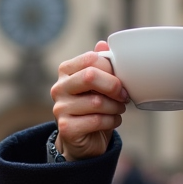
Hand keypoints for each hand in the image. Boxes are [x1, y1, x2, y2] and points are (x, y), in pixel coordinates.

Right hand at [50, 42, 128, 161]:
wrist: (84, 140)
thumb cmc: (94, 107)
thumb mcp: (100, 84)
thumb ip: (101, 64)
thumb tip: (103, 43)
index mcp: (66, 71)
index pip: (91, 58)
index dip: (111, 68)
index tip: (121, 79)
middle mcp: (59, 87)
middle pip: (90, 76)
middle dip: (114, 86)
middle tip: (124, 95)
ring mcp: (60, 108)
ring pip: (97, 102)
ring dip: (116, 107)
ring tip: (118, 109)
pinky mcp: (66, 127)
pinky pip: (97, 120)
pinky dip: (112, 121)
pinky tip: (113, 121)